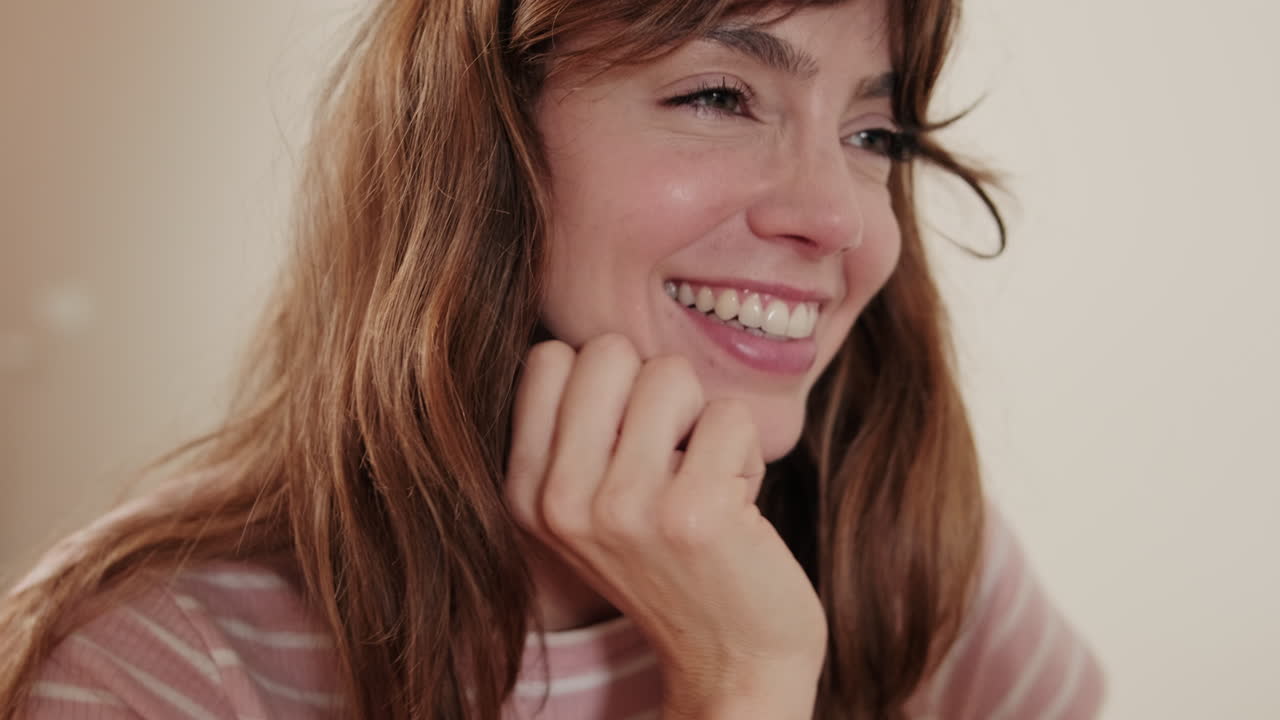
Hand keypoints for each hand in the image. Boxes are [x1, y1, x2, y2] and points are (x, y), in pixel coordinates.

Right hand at [505, 334, 826, 714]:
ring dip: (705, 422)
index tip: (629, 442)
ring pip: (672, 374)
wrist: (733, 659)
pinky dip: (747, 454)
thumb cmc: (672, 559)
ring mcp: (623, 508)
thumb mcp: (593, 503)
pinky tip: (737, 509)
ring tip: (704, 482)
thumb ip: (577, 428)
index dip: (607, 383)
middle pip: (607, 350)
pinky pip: (731, 415)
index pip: (550, 358)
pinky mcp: (692, 514)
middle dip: (657, 389)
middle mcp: (560, 500)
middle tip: (673, 456)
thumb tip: (595, 334)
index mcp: (526, 491)